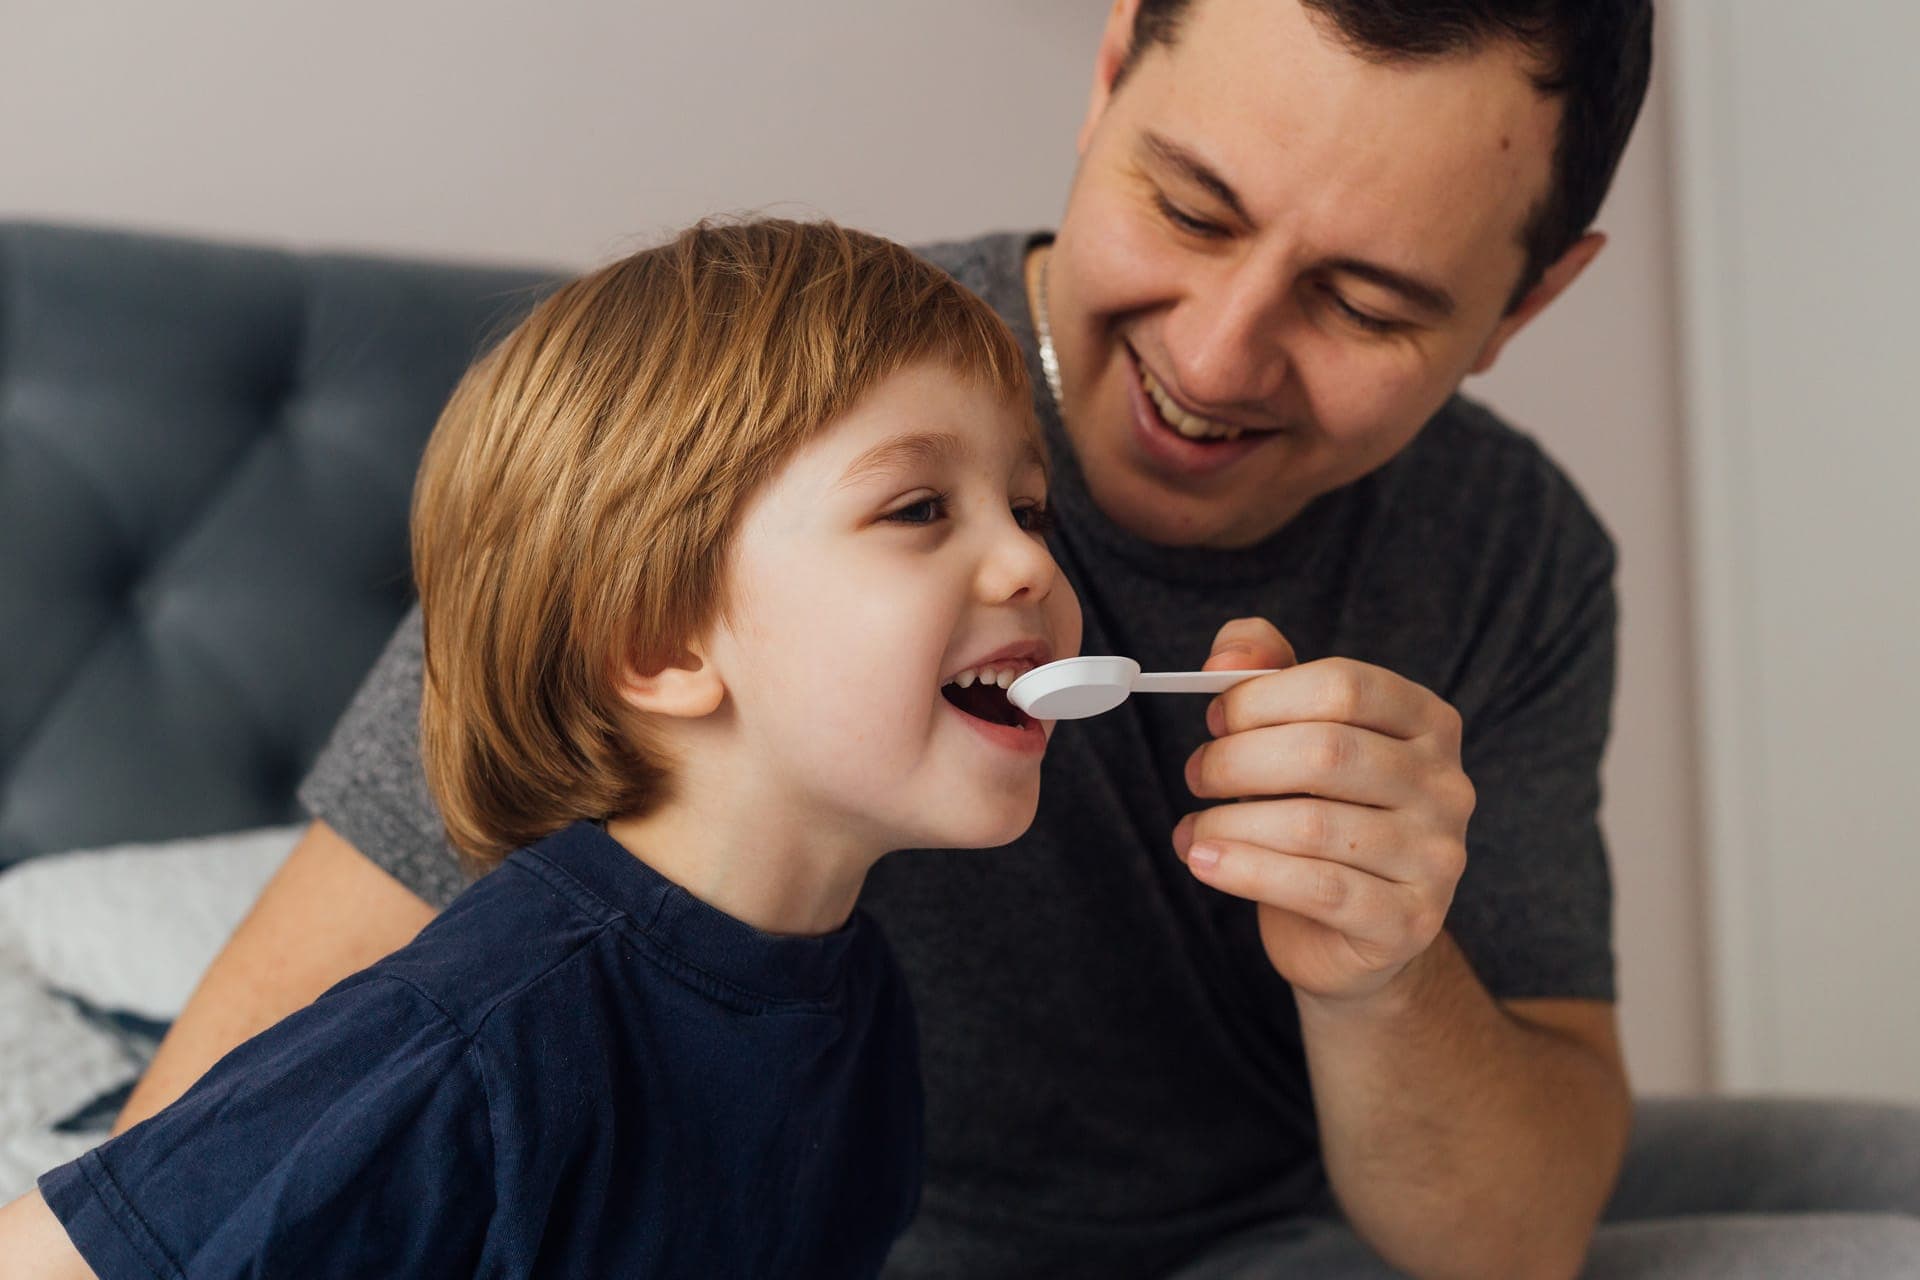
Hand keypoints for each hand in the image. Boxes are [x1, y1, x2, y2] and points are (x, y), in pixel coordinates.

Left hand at [1172, 618, 1474, 1002]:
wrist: (1353, 933)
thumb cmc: (1322, 815)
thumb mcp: (1297, 734)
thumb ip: (1265, 674)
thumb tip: (1228, 658)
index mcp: (1427, 723)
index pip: (1344, 685)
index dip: (1264, 697)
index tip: (1216, 720)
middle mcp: (1446, 785)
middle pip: (1327, 751)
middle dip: (1239, 760)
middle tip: (1198, 775)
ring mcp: (1436, 856)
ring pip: (1313, 825)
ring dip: (1231, 822)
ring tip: (1194, 830)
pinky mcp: (1410, 920)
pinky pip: (1317, 888)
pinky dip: (1245, 870)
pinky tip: (1206, 861)